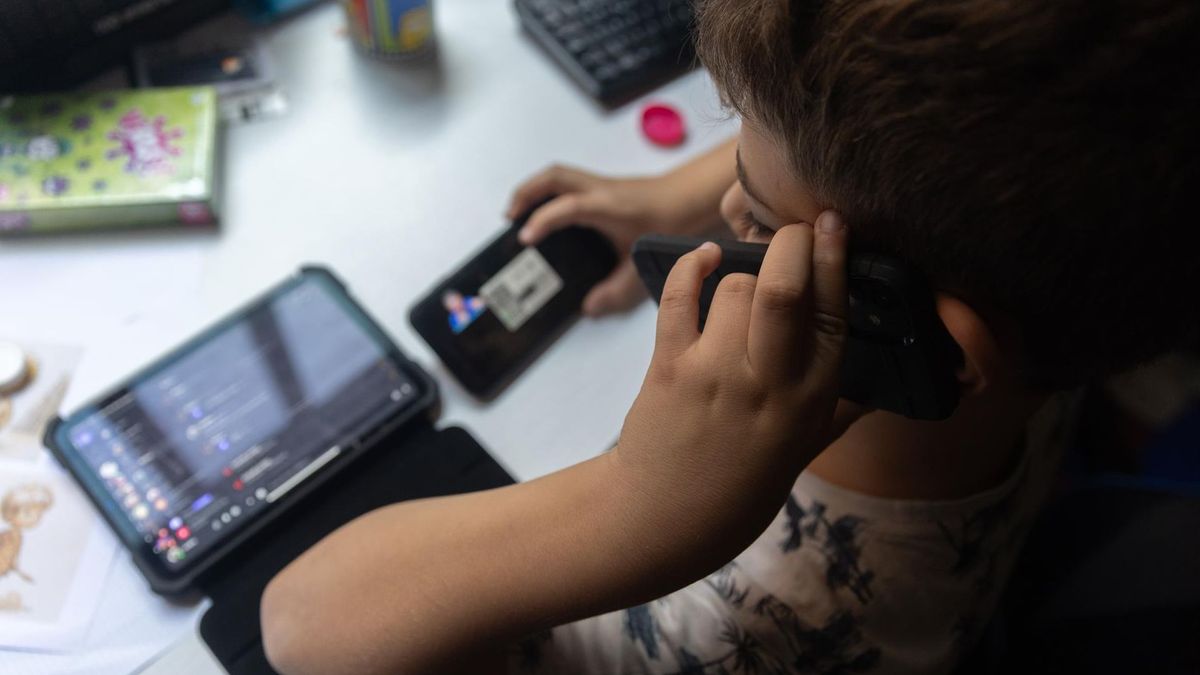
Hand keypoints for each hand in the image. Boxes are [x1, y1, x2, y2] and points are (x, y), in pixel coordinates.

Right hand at [506, 165, 695, 315]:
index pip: (565, 207)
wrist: (694, 196)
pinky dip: (550, 195)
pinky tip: (550, 216)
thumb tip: (589, 308)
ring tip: (519, 214)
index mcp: (606, 206)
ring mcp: (600, 185)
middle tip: (509, 219)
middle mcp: (599, 190)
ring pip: (558, 175)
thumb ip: (616, 289)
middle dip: (525, 194)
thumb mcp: (642, 263)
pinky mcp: (604, 187)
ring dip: (534, 190)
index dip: (542, 221)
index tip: (525, 238)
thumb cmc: (671, 224)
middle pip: (553, 177)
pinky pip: (568, 183)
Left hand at [609, 214, 856, 572]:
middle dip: (791, 243)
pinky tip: (700, 258)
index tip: (834, 221)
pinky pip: (678, 298)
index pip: (833, 316)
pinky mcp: (669, 368)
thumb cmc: (743, 482)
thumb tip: (886, 382)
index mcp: (812, 400)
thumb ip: (843, 409)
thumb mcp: (807, 448)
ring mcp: (715, 375)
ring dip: (738, 272)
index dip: (835, 260)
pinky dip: (688, 268)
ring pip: (733, 288)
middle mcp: (768, 384)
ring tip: (742, 281)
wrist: (667, 518)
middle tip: (793, 228)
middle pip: (784, 291)